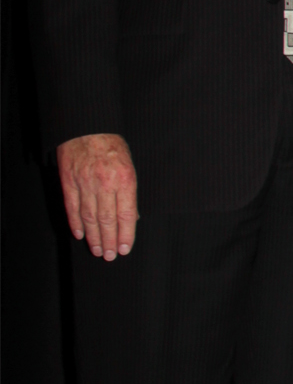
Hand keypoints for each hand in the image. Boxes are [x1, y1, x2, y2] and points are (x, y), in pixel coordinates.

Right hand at [57, 133, 137, 260]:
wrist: (87, 127)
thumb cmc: (113, 146)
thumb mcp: (129, 165)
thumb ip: (130, 191)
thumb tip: (132, 217)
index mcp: (124, 178)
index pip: (126, 214)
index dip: (126, 234)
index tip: (125, 248)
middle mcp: (105, 183)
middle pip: (107, 219)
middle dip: (109, 240)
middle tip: (110, 256)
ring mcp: (85, 183)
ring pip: (89, 217)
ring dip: (94, 236)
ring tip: (98, 250)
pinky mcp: (69, 182)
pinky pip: (72, 207)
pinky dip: (76, 223)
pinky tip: (80, 235)